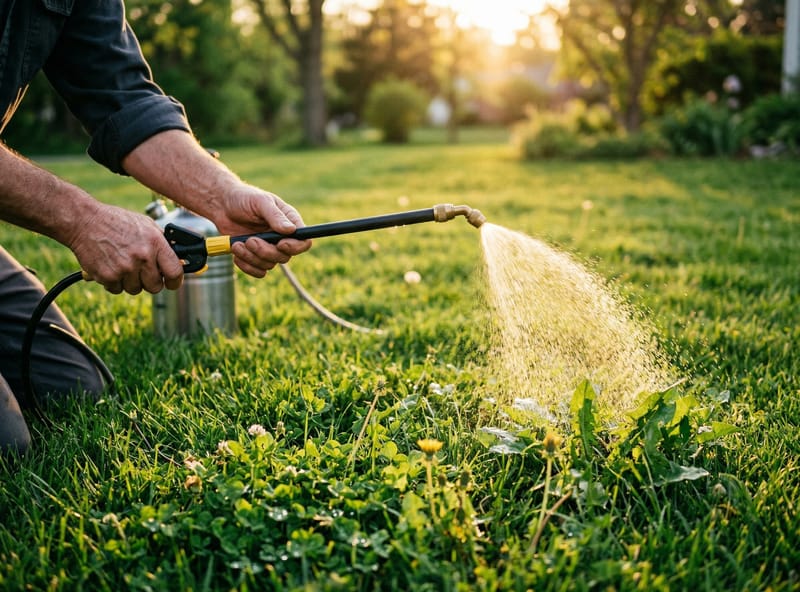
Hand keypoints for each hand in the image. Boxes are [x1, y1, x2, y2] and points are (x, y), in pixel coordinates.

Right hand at [68, 203, 183, 294]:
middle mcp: (142, 256)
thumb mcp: (145, 224)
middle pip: (155, 286)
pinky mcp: (108, 276)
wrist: (84, 221)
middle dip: (150, 281)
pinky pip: (117, 289)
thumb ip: (162, 243)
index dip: (175, 281)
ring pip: (136, 289)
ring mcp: (125, 268)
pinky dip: (114, 282)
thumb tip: (178, 258)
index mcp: (155, 243)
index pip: (175, 272)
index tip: (172, 283)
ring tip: (122, 264)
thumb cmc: (116, 222)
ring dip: (130, 281)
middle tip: (142, 272)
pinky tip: (110, 266)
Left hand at [211, 182, 311, 277]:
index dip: (294, 247)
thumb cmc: (243, 198)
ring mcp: (268, 248)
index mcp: (289, 222)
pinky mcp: (255, 256)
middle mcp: (282, 237)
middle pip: (284, 257)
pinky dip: (246, 265)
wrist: (222, 205)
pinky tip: (236, 251)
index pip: (303, 242)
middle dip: (265, 252)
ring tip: (237, 244)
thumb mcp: (260, 202)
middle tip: (249, 240)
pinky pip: (258, 271)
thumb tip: (291, 230)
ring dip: (251, 257)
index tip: (280, 244)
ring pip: (269, 265)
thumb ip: (275, 216)